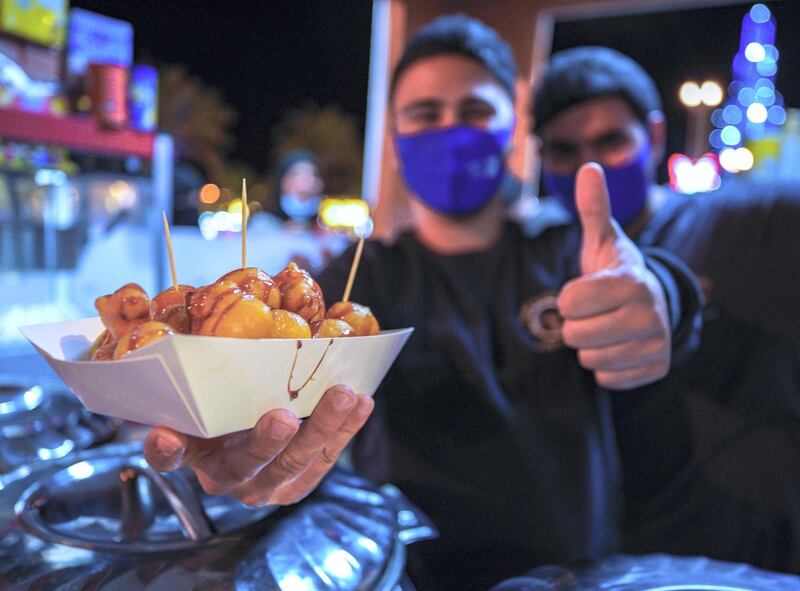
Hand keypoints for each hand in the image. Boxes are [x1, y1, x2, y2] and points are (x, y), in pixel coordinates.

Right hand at [143, 385, 373, 505]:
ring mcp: (267, 484)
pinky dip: (347, 430)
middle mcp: (227, 476)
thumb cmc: (220, 406)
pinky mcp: (300, 483)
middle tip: (282, 418)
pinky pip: (326, 458)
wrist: (246, 439)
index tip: (163, 435)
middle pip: (246, 464)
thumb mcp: (201, 391)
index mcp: (192, 453)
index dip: (166, 450)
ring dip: (322, 429)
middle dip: (266, 443)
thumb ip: (191, 369)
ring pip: (296, 463)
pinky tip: (363, 402)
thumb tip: (167, 312)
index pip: (170, 457)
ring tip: (344, 396)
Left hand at [557, 163, 670, 389]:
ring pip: (590, 360)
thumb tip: (588, 168)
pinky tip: (620, 347)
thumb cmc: (616, 272)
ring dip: (591, 347)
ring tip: (608, 328)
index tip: (584, 291)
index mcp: (630, 281)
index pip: (568, 303)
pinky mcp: (656, 368)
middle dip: (578, 325)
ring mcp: (655, 343)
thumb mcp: (602, 242)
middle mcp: (648, 313)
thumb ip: (593, 209)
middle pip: (575, 336)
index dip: (568, 299)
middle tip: (596, 313)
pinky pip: (607, 380)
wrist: (654, 304)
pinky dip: (607, 367)